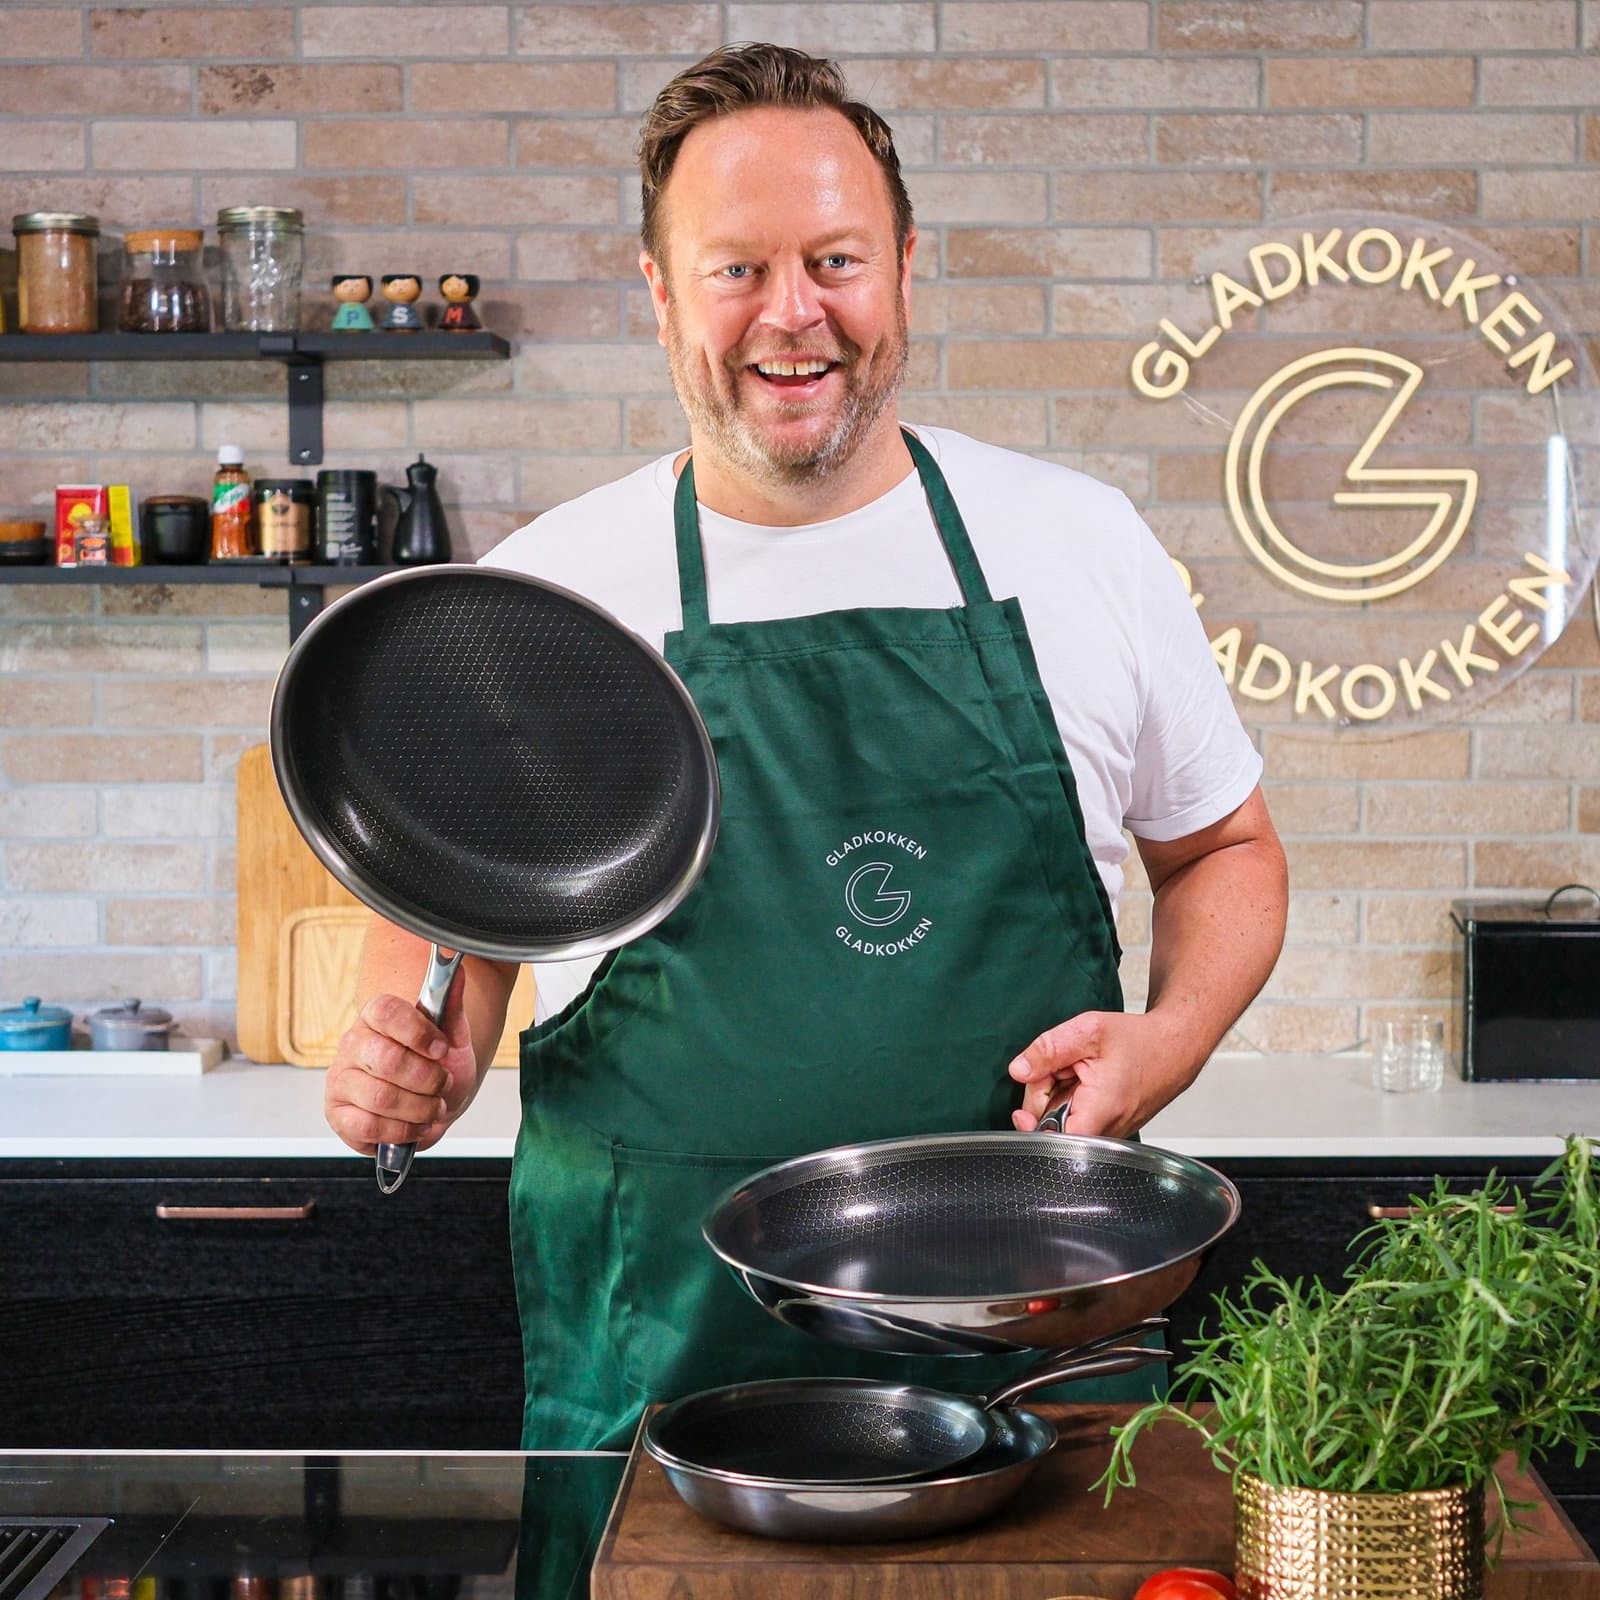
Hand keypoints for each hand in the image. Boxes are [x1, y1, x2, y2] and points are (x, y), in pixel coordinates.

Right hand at [325, 966, 475, 1155]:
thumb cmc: (437, 1066)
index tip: (442, 1049)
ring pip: (380, 1098)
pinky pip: (368, 1127)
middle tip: (441, 1084)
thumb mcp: (452, 1037)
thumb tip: (458, 971)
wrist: (430, 1103)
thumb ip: (451, 1007)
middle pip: (386, 1059)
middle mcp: (352, 1045)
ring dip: (419, 1108)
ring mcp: (341, 1080)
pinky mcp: (337, 1115)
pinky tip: (414, 1124)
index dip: (418, 1032)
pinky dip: (402, 1130)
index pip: (386, 1012)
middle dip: (427, 1079)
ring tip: (432, 1107)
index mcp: (376, 1018)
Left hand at [1007, 1011, 1189, 1137]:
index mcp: (1100, 1111)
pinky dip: (1074, 1103)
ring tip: (1080, 1075)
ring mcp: (1110, 1134)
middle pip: (1052, 1128)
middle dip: (1045, 1098)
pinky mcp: (1110, 1131)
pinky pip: (1078, 1122)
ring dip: (1060, 1099)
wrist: (1174, 1047)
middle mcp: (1107, 1131)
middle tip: (1063, 1070)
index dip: (1032, 1126)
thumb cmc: (1139, 1041)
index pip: (1053, 1142)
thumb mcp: (1088, 1031)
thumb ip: (1048, 1049)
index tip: (1025, 1111)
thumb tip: (1019, 1070)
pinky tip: (1087, 1086)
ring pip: (1064, 1125)